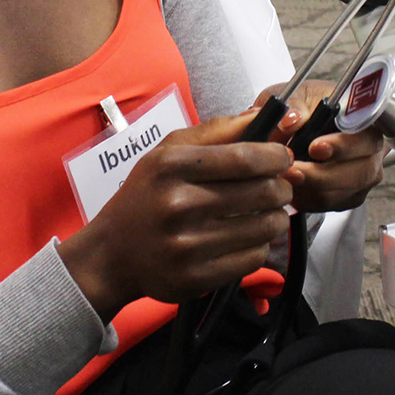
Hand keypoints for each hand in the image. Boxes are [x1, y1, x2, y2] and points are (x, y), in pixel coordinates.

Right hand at [58, 114, 293, 318]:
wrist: (111, 253)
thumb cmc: (146, 196)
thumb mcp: (168, 153)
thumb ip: (217, 132)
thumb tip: (264, 116)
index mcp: (171, 166)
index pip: (245, 158)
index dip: (276, 157)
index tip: (283, 158)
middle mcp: (178, 205)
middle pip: (262, 192)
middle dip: (282, 187)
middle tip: (279, 187)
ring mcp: (187, 245)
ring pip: (265, 227)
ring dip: (276, 217)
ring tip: (267, 212)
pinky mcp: (196, 278)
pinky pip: (254, 258)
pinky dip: (261, 245)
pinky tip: (248, 237)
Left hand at [255, 80, 386, 214]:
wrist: (297, 126)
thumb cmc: (306, 105)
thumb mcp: (296, 94)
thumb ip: (293, 103)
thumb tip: (291, 119)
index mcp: (366, 116)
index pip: (367, 132)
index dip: (343, 144)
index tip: (315, 148)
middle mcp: (371, 146)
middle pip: (362, 170)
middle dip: (323, 174)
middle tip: (294, 169)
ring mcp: (364, 173)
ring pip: (346, 192)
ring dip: (312, 188)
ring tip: (286, 178)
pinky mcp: (351, 194)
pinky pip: (333, 204)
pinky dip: (310, 199)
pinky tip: (293, 187)